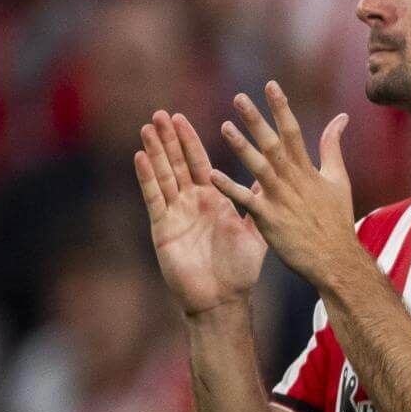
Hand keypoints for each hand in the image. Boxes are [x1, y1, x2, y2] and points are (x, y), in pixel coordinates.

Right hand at [137, 112, 266, 317]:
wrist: (224, 299)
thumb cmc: (239, 269)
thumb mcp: (254, 229)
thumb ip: (257, 201)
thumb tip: (270, 176)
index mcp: (214, 199)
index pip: (199, 163)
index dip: (190, 141)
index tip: (182, 116)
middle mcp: (192, 203)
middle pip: (176, 164)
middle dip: (169, 139)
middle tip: (160, 113)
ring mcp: (175, 214)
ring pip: (163, 176)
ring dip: (155, 152)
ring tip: (148, 127)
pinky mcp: (164, 228)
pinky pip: (155, 198)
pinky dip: (147, 178)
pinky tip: (141, 157)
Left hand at [208, 82, 357, 284]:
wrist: (335, 257)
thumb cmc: (336, 218)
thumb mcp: (339, 178)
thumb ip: (332, 146)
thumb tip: (341, 117)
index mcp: (308, 169)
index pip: (293, 131)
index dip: (281, 107)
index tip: (270, 85)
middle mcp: (293, 180)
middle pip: (273, 144)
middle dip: (257, 119)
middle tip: (240, 98)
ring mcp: (281, 199)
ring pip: (258, 167)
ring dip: (241, 147)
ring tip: (224, 127)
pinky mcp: (269, 219)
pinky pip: (246, 200)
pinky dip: (230, 188)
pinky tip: (213, 175)